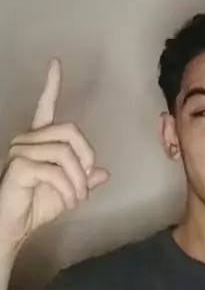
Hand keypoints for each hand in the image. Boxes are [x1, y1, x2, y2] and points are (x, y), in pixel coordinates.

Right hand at [0, 58, 109, 246]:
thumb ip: (84, 179)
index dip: (52, 84)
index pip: (46, 106)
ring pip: (66, 154)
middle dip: (86, 157)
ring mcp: (21, 150)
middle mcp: (28, 139)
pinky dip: (69, 189)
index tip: (55, 62)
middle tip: (85, 184)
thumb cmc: (36, 206)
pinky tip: (69, 201)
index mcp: (40, 139)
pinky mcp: (19, 165)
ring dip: (79, 181)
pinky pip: (56, 171)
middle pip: (71, 131)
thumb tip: (104, 172)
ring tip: (77, 199)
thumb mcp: (69, 192)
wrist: (14, 227)